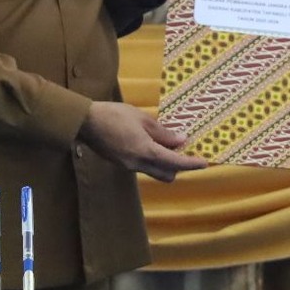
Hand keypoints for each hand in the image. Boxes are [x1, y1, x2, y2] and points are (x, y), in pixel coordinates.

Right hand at [78, 101, 208, 182]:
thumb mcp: (142, 119)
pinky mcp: (121, 163)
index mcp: (145, 151)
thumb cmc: (115, 115)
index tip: (204, 163)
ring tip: (167, 145)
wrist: (86, 122)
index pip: (174, 163)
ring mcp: (128, 166)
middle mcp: (138, 164)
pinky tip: (150, 144)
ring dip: (164, 163)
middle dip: (178, 167)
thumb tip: (181, 141)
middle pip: (166, 174)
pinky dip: (151, 160)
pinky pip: (143, 166)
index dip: (191, 164)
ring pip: (154, 171)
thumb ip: (162, 132)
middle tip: (184, 151)